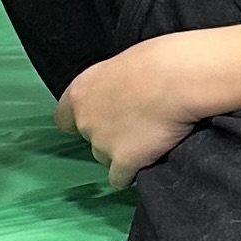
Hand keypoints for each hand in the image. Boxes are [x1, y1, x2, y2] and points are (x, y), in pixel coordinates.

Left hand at [54, 37, 214, 187]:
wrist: (177, 80)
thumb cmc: (158, 62)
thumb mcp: (121, 65)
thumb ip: (111, 86)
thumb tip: (122, 93)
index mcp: (80, 92)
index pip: (64, 118)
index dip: (79, 121)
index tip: (96, 121)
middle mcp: (85, 120)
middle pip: (90, 139)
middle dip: (108, 136)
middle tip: (134, 126)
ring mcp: (103, 143)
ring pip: (104, 159)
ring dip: (121, 155)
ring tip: (146, 143)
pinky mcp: (124, 161)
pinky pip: (120, 179)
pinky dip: (131, 174)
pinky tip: (146, 164)